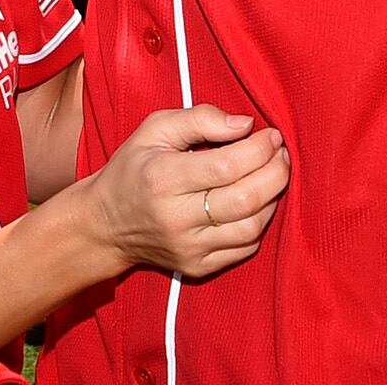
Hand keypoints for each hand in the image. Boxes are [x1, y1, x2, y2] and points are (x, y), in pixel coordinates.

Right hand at [83, 104, 287, 280]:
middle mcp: (176, 217)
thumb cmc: (134, 168)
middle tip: (281, 153)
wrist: (106, 225)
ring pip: (251, 227)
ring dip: (273, 198)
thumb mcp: (154, 129)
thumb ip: (200, 118)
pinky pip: (245, 248)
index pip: (227, 165)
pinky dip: (259, 222)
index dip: (259, 149)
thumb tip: (246, 125)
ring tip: (273, 175)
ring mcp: (189, 247)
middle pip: (246, 199)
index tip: (271, 134)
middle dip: (276, 172)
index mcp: (163, 177)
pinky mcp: (198, 267)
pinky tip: (257, 202)